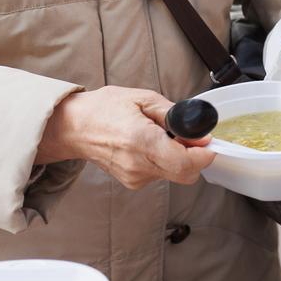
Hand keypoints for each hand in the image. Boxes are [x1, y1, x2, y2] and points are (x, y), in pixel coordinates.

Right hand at [36, 86, 216, 189]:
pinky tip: (148, 146)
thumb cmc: (105, 108)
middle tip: (188, 137)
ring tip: (159, 136)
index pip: (185, 163)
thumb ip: (174, 116)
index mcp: (141, 141)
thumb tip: (199, 134)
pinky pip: (161, 174)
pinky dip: (164, 161)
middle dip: (195, 157)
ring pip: (175, 174)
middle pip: (185, 174)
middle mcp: (138, 165)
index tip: (207, 142)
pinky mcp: (132, 182)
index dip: (204, 155)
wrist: (73, 127)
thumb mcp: (143, 98)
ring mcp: (134, 177)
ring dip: (178, 158)